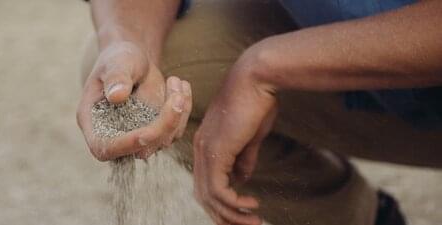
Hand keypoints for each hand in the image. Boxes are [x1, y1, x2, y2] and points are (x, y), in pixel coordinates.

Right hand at [77, 41, 192, 160]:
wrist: (132, 59)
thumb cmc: (118, 58)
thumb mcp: (116, 62)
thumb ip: (116, 78)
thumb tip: (117, 96)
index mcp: (92, 121)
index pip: (104, 147)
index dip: (125, 145)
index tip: (148, 132)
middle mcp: (113, 135)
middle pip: (140, 148)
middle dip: (163, 125)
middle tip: (176, 94)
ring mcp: (136, 136)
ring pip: (163, 140)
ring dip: (177, 113)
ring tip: (175, 81)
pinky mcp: (156, 133)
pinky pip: (175, 130)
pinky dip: (183, 110)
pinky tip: (181, 86)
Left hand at [191, 48, 277, 224]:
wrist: (257, 78)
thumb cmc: (256, 101)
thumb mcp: (250, 135)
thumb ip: (243, 158)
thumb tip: (242, 178)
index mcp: (206, 144)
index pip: (206, 182)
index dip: (221, 202)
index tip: (242, 213)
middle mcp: (200, 149)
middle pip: (203, 194)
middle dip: (223, 215)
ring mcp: (206, 150)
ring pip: (210, 196)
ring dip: (232, 214)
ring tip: (254, 221)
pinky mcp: (216, 151)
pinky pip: (219, 189)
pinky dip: (234, 204)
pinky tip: (251, 205)